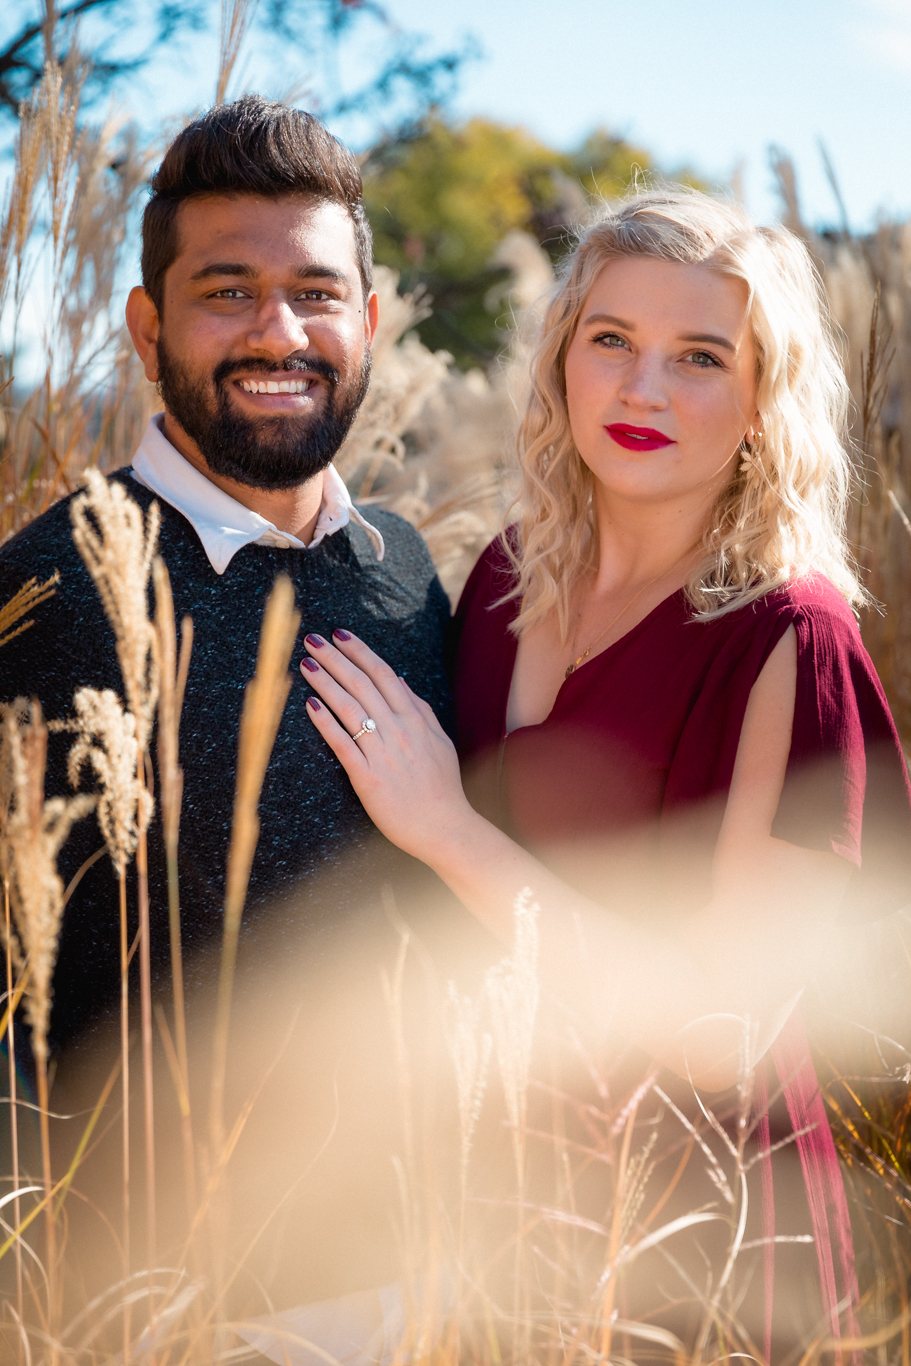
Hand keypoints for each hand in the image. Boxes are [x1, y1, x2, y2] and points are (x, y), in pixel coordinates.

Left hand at [300, 630, 476, 862]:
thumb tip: (401, 681)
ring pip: (349, 707)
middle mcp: (399, 730)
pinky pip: (342, 743)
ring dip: (325, 682)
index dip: (359, 651)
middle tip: (312, 640)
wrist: (444, 827)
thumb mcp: (440, 742)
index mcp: (415, 720)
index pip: (383, 674)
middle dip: (335, 658)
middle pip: (361, 684)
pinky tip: (309, 704)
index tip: (339, 634)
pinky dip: (325, 722)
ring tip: (305, 664)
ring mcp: (382, 753)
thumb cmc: (441, 787)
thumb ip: (421, 710)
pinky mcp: (367, 777)